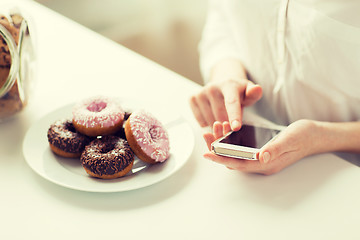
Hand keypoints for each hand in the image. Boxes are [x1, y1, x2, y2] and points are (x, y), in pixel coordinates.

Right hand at [189, 78, 261, 130]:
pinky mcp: (192, 98)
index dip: (234, 116)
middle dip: (227, 125)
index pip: (231, 103)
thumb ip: (254, 93)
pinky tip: (213, 116)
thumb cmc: (237, 92)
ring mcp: (201, 92)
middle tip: (232, 124)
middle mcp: (213, 87)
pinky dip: (207, 123)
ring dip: (217, 125)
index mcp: (228, 85)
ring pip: (210, 121)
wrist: (222, 84)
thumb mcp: (249, 92)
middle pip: (220, 116)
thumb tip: (257, 89)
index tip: (235, 127)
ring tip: (223, 118)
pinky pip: (200, 121)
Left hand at [203, 120, 319, 174]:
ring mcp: (261, 158)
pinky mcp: (261, 151)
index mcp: (267, 164)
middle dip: (217, 149)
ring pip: (235, 154)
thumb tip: (261, 156)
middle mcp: (261, 164)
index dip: (222, 159)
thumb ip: (276, 148)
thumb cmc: (304, 136)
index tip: (207, 153)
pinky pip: (241, 149)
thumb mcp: (290, 139)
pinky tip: (226, 130)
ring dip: (223, 144)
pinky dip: (231, 141)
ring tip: (213, 128)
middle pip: (233, 160)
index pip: (239, 164)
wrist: (315, 135)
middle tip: (206, 134)